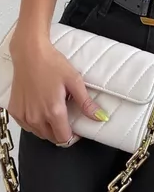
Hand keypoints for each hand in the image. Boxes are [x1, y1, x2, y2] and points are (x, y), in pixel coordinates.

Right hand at [8, 30, 108, 145]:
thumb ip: (86, 102)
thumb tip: (100, 117)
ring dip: (48, 127)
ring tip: (53, 108)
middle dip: (61, 131)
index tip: (77, 127)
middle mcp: (37, 118)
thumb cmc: (52, 64)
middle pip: (52, 137)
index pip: (64, 138)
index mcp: (53, 112)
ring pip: (39, 133)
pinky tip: (40, 107)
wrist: (30, 53)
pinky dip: (35, 122)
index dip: (73, 136)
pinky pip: (27, 126)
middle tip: (66, 114)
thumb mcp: (74, 80)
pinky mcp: (15, 111)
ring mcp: (24, 116)